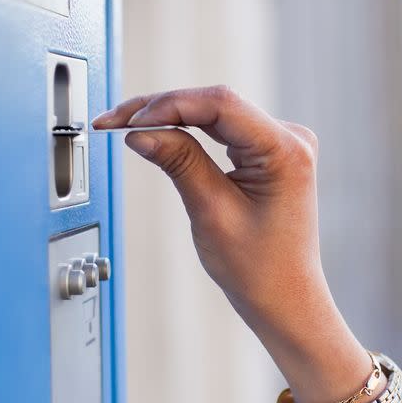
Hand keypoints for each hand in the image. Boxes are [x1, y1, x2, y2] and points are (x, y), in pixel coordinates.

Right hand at [93, 86, 366, 402]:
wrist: (284, 298)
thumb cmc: (260, 268)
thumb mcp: (211, 211)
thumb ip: (179, 162)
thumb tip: (140, 132)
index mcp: (285, 149)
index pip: (219, 105)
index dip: (168, 106)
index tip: (128, 122)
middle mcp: (289, 137)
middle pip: (213, 103)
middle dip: (160, 109)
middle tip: (113, 121)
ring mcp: (279, 142)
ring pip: (213, 112)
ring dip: (168, 116)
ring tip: (124, 124)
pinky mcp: (265, 151)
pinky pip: (220, 128)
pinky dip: (185, 128)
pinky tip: (155, 130)